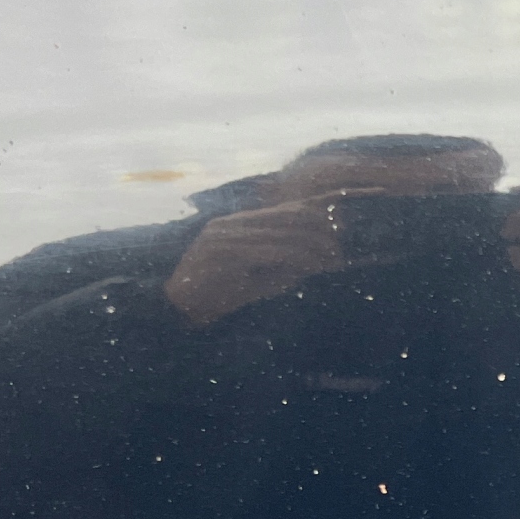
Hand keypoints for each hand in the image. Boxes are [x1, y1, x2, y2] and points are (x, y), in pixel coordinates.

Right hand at [162, 199, 344, 325]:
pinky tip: (311, 267)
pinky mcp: (224, 252)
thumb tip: (314, 263)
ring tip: (332, 260)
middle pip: (286, 217)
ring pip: (281, 233)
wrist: (179, 309)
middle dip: (318, 232)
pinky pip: (268, 251)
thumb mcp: (256, 278)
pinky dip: (294, 259)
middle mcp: (231, 224)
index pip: (284, 210)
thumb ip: (281, 266)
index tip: (339, 224)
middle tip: (340, 250)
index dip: (314, 214)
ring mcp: (226, 235)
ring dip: (312, 248)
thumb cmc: (218, 295)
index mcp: (237, 223)